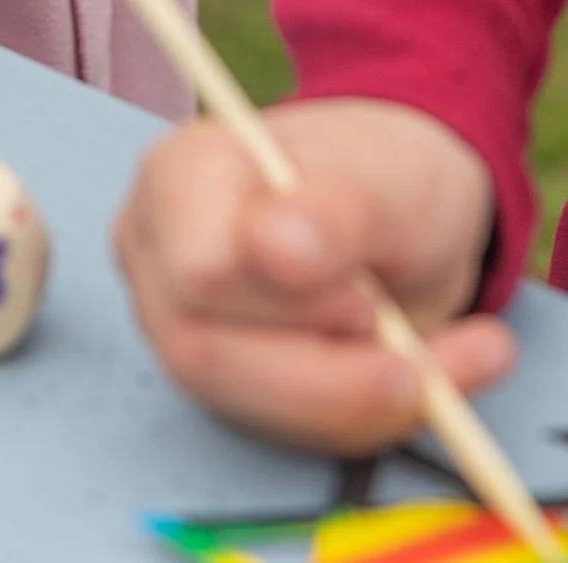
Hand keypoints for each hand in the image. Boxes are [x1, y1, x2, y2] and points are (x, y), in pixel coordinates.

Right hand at [114, 97, 509, 452]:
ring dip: (365, 396)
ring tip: (453, 354)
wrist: (401, 217)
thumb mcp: (388, 176)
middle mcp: (154, 257)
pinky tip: (429, 376)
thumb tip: (272, 247)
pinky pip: (292, 430)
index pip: (197, 270)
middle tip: (407, 327)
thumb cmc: (382, 177)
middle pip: (210, 350)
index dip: (290, 301)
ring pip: (249, 404)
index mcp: (175, 178)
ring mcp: (176, 325)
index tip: (366, 291)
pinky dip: (375, 415)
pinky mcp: (222, 383)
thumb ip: (335, 207)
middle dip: (333, 361)